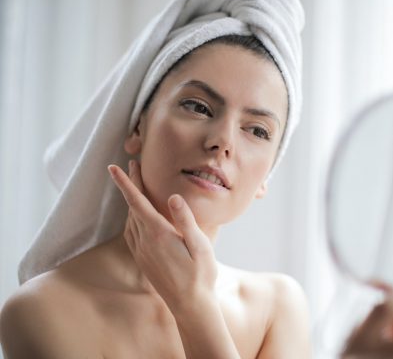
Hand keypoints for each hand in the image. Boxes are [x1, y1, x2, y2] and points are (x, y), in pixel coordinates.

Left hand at [108, 160, 216, 311]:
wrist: (190, 306)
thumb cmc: (200, 275)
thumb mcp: (200, 246)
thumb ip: (186, 220)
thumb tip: (174, 196)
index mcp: (159, 234)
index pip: (138, 202)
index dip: (125, 183)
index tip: (113, 168)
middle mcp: (145, 241)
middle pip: (132, 207)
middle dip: (130, 185)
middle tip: (131, 166)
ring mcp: (142, 252)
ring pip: (130, 219)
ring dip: (130, 201)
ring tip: (135, 186)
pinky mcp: (143, 260)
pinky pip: (131, 233)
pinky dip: (131, 217)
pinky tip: (137, 216)